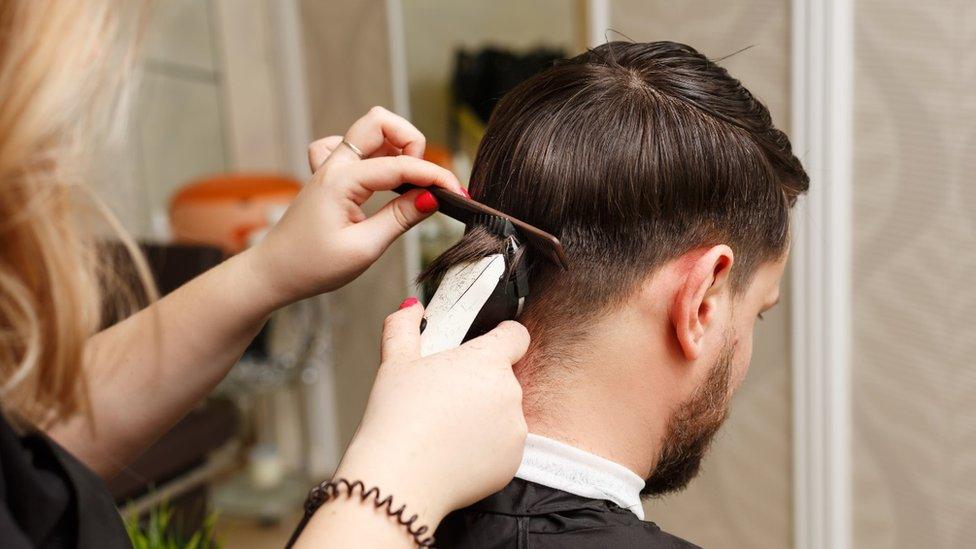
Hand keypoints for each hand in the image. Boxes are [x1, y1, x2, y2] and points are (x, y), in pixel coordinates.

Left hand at [248, 107, 462, 305]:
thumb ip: (400, 219)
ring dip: (395, 147)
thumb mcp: (363, 249)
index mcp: (342, 181)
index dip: (435, 176)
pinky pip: (352, 147)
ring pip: (369, 131)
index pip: (401, 165)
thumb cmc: (312, 266)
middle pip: (380, 121)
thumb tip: (432, 198)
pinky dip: (373, 155)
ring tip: (407, 182)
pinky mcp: (329, 175)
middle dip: (412, 141)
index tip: (458, 193)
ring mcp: (329, 166)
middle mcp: (334, 165)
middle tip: (423, 179)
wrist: (273, 273)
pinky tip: (378, 179)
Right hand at [334, 300, 529, 527]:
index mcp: (487, 361)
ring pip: (504, 413)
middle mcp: (509, 392)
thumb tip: (410, 308)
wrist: (400, 479)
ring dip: (484, 416)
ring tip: (445, 428)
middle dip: (480, 383)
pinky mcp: (512, 462)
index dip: (502, 336)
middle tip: (445, 397)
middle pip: (503, 378)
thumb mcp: (395, 363)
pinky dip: (485, 448)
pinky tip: (454, 452)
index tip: (486, 345)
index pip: (515, 335)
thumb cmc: (396, 418)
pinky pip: (503, 446)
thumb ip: (404, 327)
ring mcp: (515, 429)